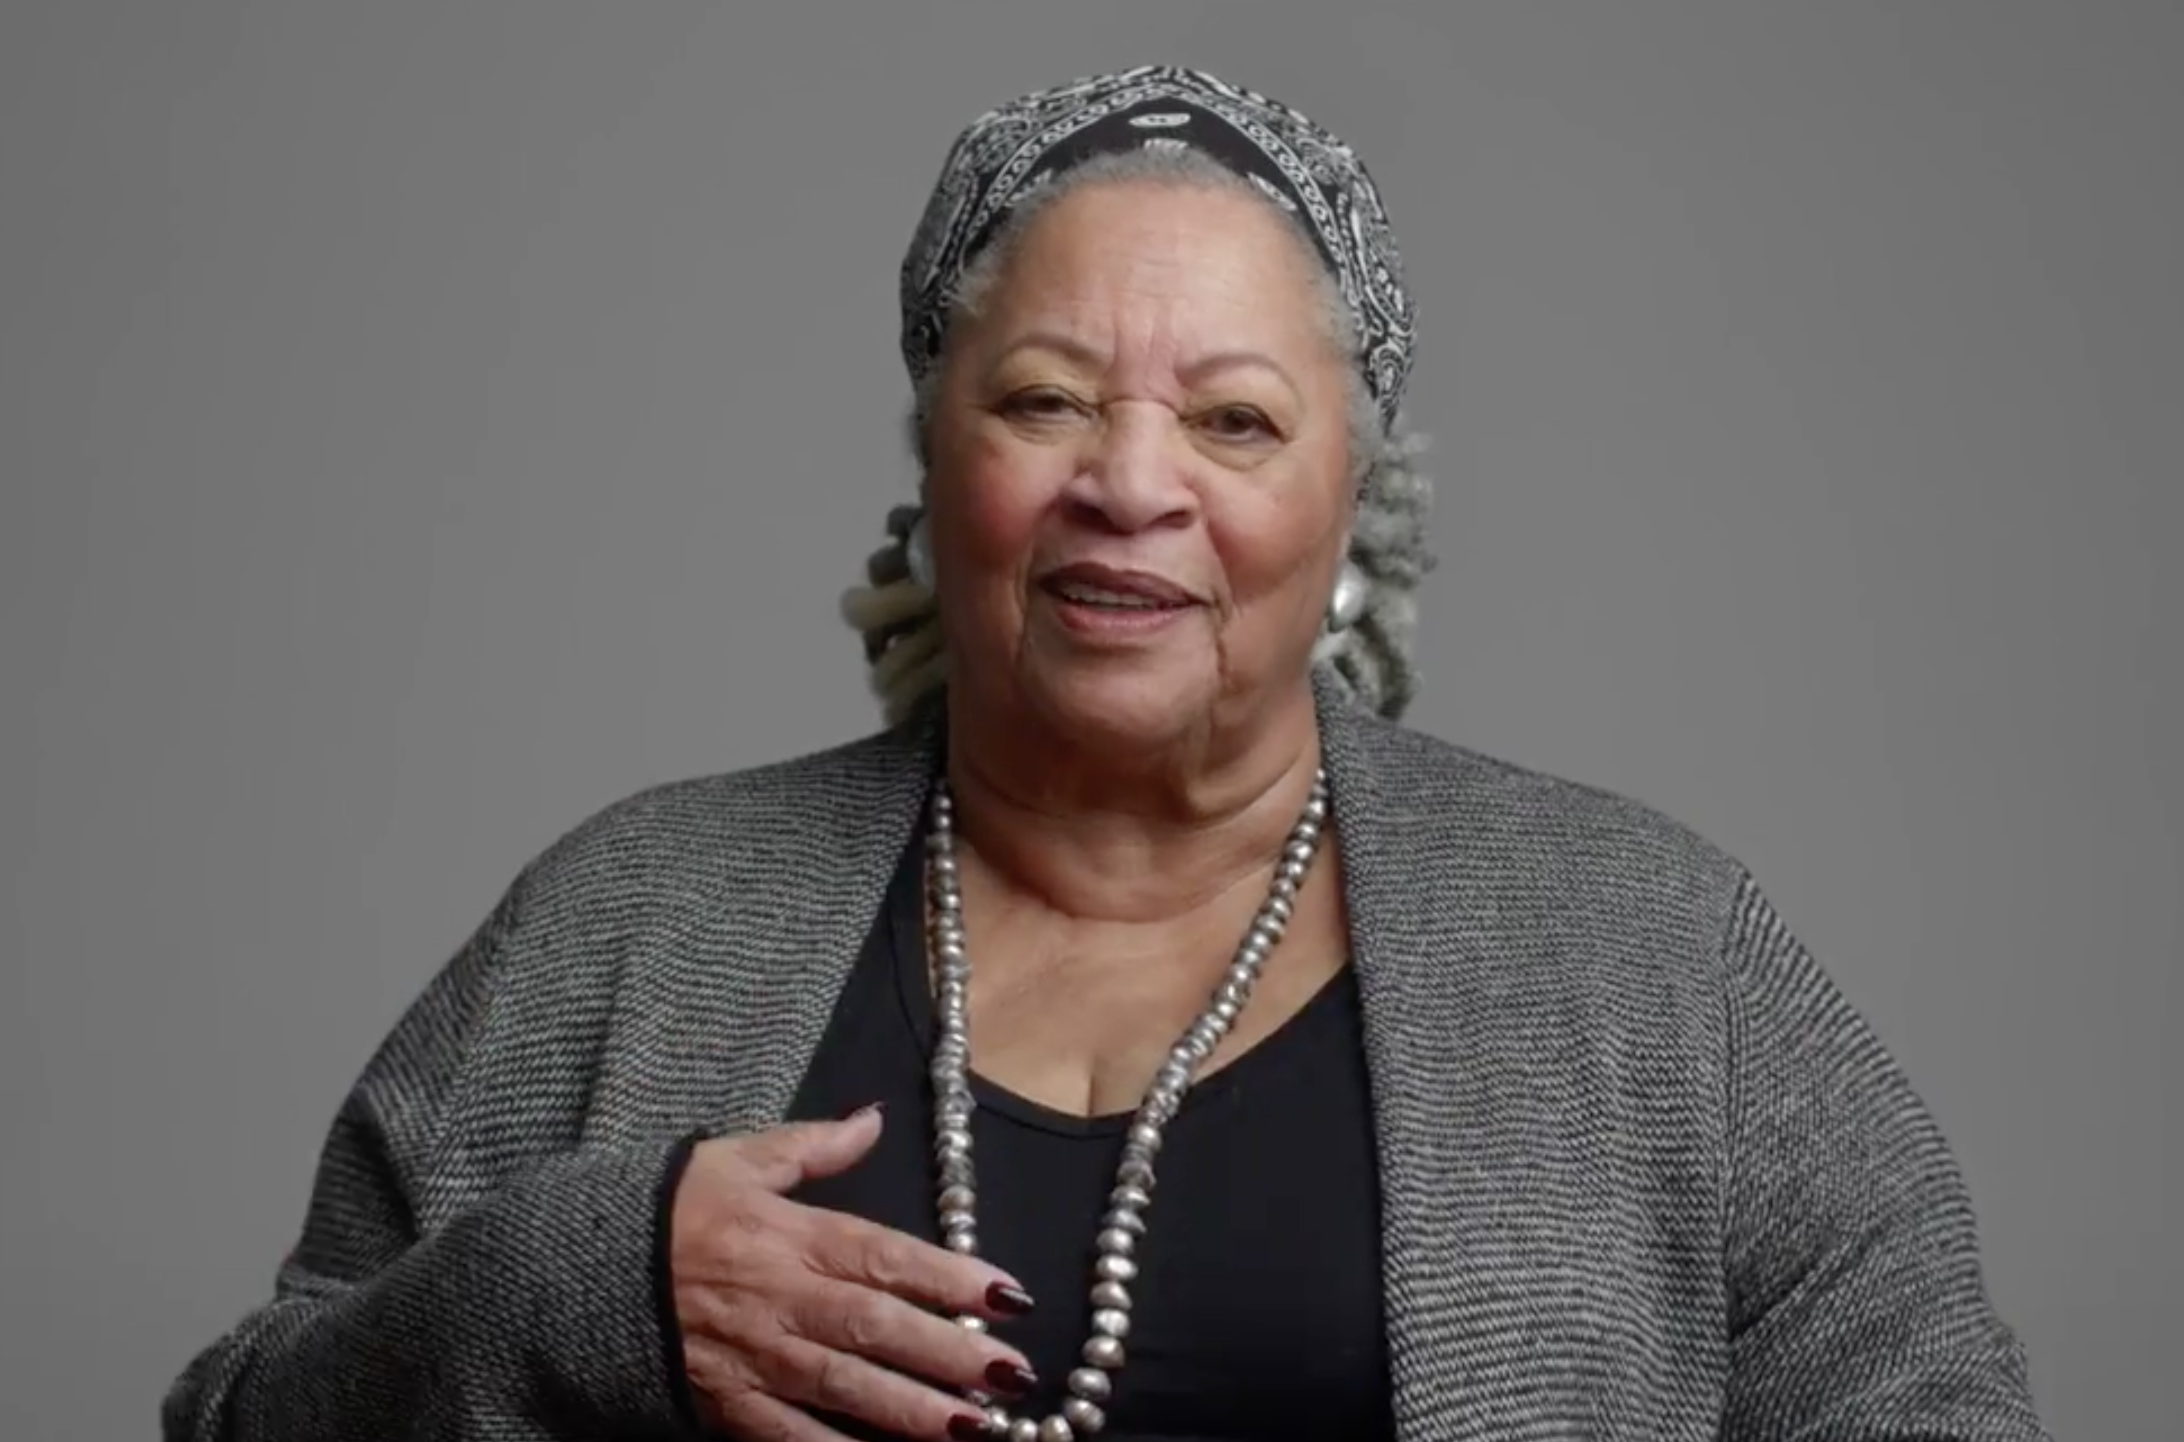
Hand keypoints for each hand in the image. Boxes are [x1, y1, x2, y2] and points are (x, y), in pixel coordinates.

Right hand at [670, 1106, 1036, 1441]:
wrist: (575, 1265)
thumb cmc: (666, 1207)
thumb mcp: (739, 1158)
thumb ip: (814, 1147)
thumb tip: (875, 1118)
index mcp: (791, 1233)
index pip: (885, 1254)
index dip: (949, 1276)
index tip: (1008, 1294)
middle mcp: (781, 1297)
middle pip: (876, 1327)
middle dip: (948, 1353)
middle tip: (1012, 1374)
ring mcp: (755, 1356)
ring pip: (843, 1388)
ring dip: (911, 1411)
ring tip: (974, 1428)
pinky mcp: (727, 1404)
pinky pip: (789, 1437)